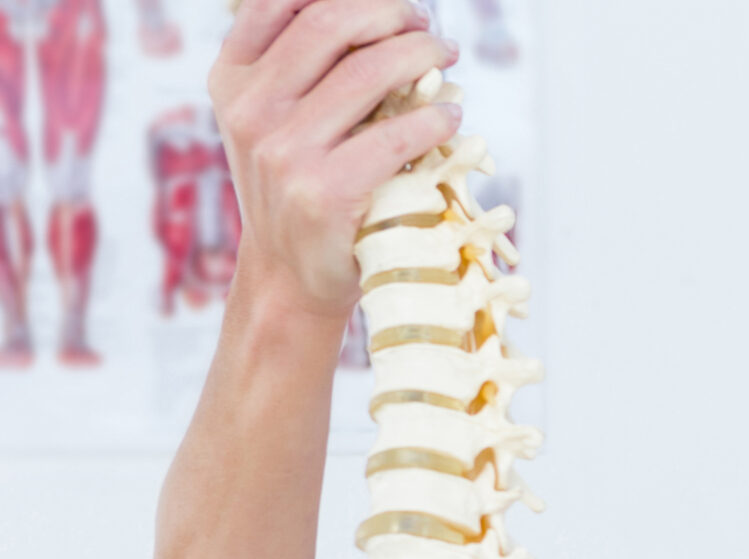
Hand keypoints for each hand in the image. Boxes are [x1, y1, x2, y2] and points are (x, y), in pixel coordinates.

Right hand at [214, 0, 459, 316]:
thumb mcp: (276, 123)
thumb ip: (304, 73)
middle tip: (429, 29)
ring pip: (367, 72)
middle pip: (330, 24)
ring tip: (446, 57)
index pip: (277, 4)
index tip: (391, 4)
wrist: (292, 276)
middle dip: (392, 15)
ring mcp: (282, 151)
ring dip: (421, 55)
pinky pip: (393, 136)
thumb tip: (383, 21)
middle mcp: (250, 109)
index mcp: (231, 81)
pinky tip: (450, 115)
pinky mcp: (322, 192)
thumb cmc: (301, 189)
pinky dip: (434, 119)